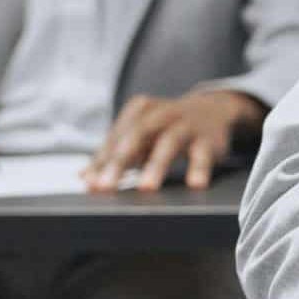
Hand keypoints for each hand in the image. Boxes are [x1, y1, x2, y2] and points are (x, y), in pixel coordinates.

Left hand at [84, 89, 264, 191]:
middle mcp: (163, 113)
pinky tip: (195, 184)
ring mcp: (188, 123)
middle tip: (106, 186)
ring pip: (170, 141)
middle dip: (120, 161)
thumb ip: (114, 155)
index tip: (91, 184)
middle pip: (138, 134)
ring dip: (157, 165)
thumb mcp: (142, 136)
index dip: (102, 161)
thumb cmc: (167, 128)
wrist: (214, 110)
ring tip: (146, 188)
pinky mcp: (210, 138)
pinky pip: (204, 154)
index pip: (116, 137)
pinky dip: (199, 168)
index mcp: (141, 110)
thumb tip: (84, 177)